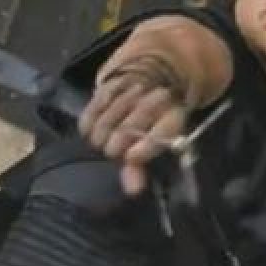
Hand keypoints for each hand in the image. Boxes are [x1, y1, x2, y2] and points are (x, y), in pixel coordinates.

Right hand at [78, 68, 186, 194]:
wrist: (152, 75)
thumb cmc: (152, 121)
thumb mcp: (154, 143)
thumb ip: (140, 168)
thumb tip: (131, 189)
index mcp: (175, 113)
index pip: (163, 129)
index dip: (146, 146)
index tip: (130, 157)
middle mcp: (157, 97)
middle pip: (131, 125)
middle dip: (116, 143)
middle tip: (111, 152)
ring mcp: (135, 86)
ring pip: (111, 114)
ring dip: (101, 134)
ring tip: (100, 143)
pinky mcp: (113, 80)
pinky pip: (96, 103)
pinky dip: (90, 120)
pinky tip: (90, 130)